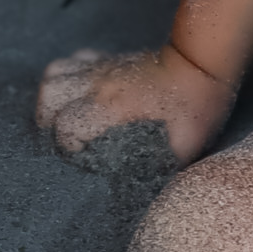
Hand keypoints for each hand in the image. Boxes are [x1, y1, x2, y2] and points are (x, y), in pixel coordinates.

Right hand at [35, 44, 233, 163]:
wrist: (204, 63)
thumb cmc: (195, 108)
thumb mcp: (179, 149)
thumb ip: (152, 169)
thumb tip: (132, 192)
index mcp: (111, 108)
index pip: (64, 127)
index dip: (68, 146)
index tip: (84, 156)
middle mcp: (98, 85)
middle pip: (48, 96)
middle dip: (50, 120)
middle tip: (70, 135)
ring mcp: (101, 69)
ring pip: (54, 74)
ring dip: (55, 97)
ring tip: (71, 114)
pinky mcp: (108, 59)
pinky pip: (74, 61)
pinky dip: (71, 77)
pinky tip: (86, 93)